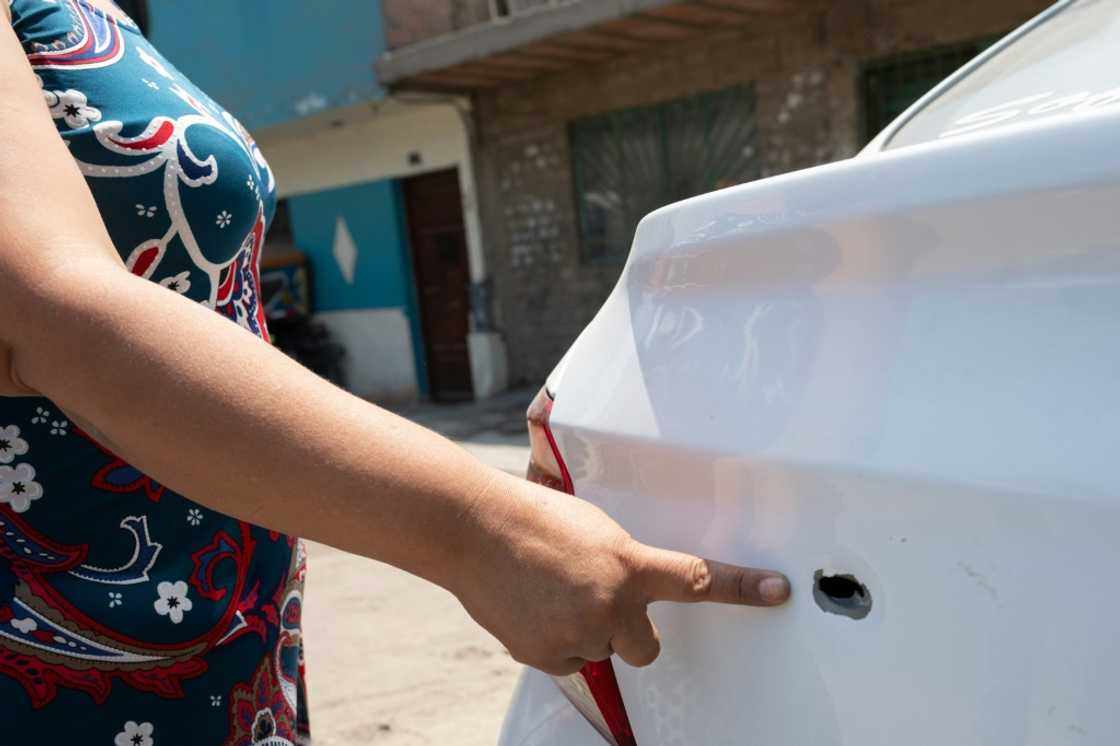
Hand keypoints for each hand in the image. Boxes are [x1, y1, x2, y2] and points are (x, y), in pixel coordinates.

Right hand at [451, 471, 790, 675]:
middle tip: (598, 603)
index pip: (697, 580)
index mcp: (628, 564)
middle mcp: (610, 605)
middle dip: (630, 634)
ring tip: (551, 594)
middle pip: (647, 649)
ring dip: (587, 633)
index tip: (774, 591)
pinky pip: (567, 660)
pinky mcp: (547, 656)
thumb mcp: (593, 526)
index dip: (742, 588)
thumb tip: (632, 582)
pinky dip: (555, 642)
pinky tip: (534, 609)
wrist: (474, 529)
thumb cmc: (531, 517)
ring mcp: (578, 635)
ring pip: (601, 651)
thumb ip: (622, 559)